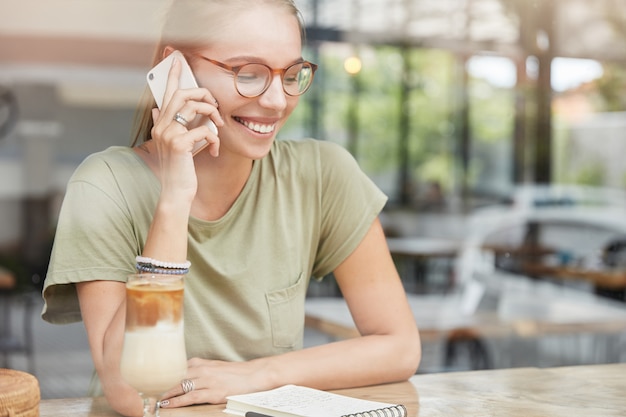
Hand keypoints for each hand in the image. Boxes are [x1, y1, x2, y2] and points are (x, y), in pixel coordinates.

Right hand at [150, 56, 223, 197]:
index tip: (178, 58)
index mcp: (161, 123)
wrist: (175, 192)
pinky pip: (205, 130)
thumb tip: (155, 110)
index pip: (166, 92)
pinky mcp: (179, 144)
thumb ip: (167, 126)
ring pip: (195, 107)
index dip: (173, 74)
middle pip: (183, 94)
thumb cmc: (179, 169)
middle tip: (216, 106)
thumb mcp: (173, 145)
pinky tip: (214, 151)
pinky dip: (215, 140)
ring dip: (213, 115)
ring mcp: (168, 134)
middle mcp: (161, 125)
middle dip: (204, 95)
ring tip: (219, 128)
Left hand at [159, 358, 266, 407]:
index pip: (176, 369)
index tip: (151, 381)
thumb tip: (184, 376)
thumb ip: (199, 370)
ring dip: (167, 395)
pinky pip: (191, 397)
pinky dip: (178, 401)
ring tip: (156, 401)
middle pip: (175, 378)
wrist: (254, 374)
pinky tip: (169, 404)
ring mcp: (207, 380)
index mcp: (201, 363)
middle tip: (149, 393)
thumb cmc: (235, 372)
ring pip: (181, 387)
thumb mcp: (214, 367)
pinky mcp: (213, 392)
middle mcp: (202, 369)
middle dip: (161, 386)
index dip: (163, 376)